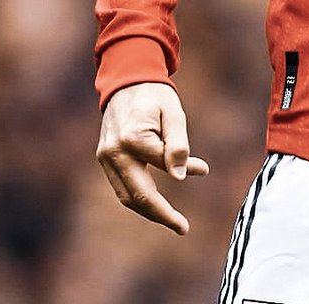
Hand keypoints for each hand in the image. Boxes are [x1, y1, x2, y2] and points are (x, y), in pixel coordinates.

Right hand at [97, 82, 208, 234]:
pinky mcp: (104, 159)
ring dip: (149, 211)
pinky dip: (139, 197)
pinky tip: (157, 203)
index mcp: (132, 137)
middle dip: (161, 215)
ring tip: (172, 220)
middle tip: (183, 228)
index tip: (204, 169)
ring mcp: (105, 157)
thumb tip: (180, 178)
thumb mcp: (174, 112)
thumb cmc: (155, 95)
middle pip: (137, 195)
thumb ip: (178, 144)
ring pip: (126, 196)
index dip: (185, 169)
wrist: (127, 80)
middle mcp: (113, 152)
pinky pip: (121, 186)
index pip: (162, 164)